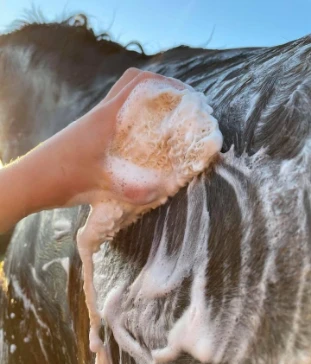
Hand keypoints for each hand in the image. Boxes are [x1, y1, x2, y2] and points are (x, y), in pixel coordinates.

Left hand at [61, 68, 187, 205]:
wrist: (30, 181)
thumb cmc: (62, 179)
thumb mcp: (101, 187)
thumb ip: (135, 190)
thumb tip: (165, 190)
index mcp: (107, 116)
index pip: (139, 82)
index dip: (166, 84)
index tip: (187, 98)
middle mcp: (102, 112)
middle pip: (133, 82)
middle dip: (159, 88)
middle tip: (178, 107)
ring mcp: (94, 121)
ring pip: (125, 97)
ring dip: (146, 102)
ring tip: (165, 122)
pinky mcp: (90, 132)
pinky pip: (117, 114)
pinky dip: (134, 118)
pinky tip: (142, 140)